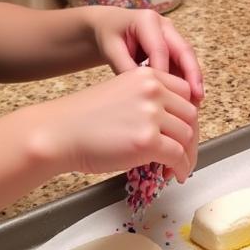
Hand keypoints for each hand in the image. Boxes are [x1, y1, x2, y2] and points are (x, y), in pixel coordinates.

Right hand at [46, 67, 198, 181]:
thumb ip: (148, 100)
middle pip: (190, 115)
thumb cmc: (83, 119)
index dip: (186, 115)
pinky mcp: (148, 140)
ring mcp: (152, 115)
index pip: (185, 92)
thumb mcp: (121, 93)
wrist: (59, 133)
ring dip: (186, 155)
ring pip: (187, 136)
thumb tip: (172, 123)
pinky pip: (178, 156)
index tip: (183, 130)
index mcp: (147, 75)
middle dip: (189, 137)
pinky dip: (181, 168)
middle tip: (183, 153)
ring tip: (178, 166)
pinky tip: (175, 174)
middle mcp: (153, 90)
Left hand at [93, 7, 203, 103]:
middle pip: (184, 50)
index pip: (160, 48)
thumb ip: (125, 67)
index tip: (163, 95)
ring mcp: (171, 35)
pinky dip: (184, 80)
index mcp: (147, 20)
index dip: (164, 72)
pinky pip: (182, 64)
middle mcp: (164, 25)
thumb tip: (142, 90)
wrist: (108, 26)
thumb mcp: (110, 49)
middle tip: (198, 96)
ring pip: (186, 59)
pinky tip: (186, 98)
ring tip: (194, 103)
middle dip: (192, 74)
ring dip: (192, 80)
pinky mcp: (172, 47)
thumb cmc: (108, 35)